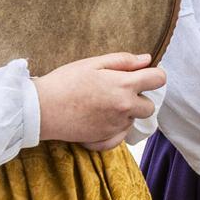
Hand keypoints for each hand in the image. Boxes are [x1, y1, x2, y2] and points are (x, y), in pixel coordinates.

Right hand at [33, 52, 164, 151]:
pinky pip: (119, 136)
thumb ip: (123, 61)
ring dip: (124, 113)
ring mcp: (115, 126)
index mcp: (124, 85)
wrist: (40, 109)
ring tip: (101, 104)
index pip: (159, 80)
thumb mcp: (93, 63)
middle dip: (139, 98)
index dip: (153, 75)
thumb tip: (146, 60)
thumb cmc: (64, 82)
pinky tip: (99, 119)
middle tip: (117, 91)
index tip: (142, 75)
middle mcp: (124, 108)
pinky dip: (113, 129)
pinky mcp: (104, 139)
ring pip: (132, 120)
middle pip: (149, 106)